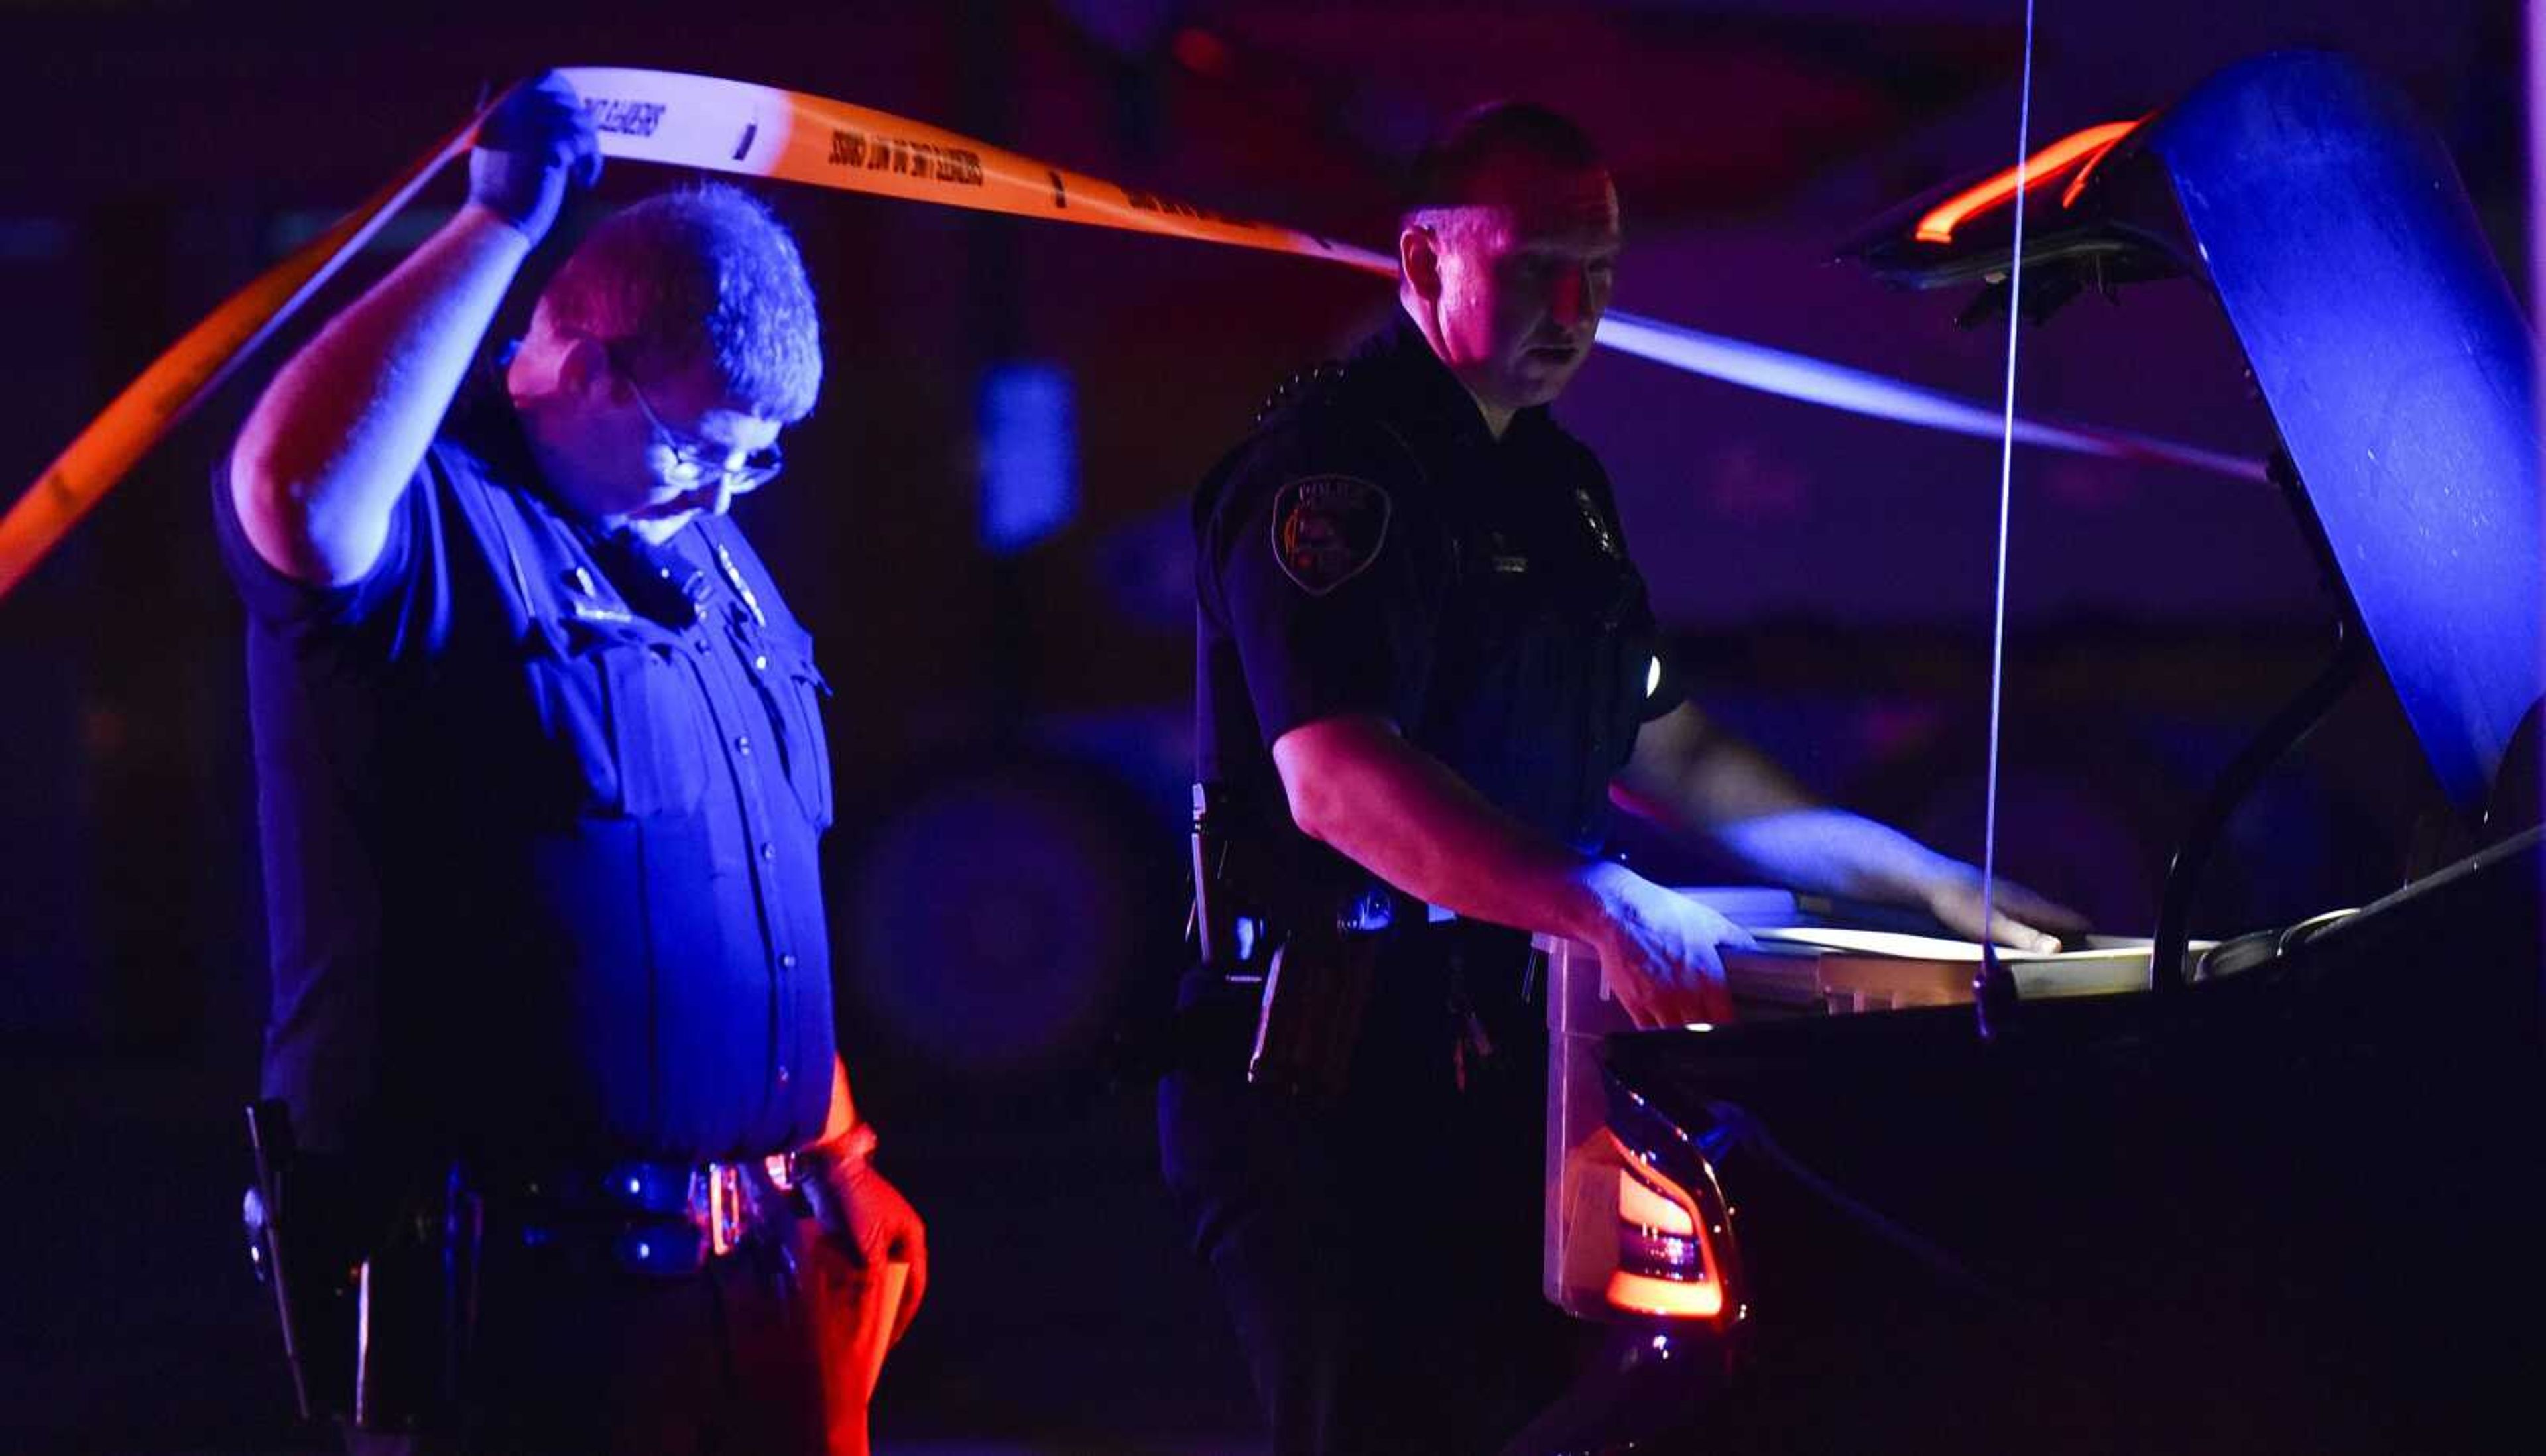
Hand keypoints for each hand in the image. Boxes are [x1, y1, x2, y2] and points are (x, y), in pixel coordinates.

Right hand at [468, 71, 600, 242]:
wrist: (495, 222)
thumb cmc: (501, 192)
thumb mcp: (508, 146)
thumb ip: (533, 122)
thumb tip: (584, 111)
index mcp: (499, 102)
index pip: (543, 77)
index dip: (565, 95)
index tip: (574, 123)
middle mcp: (512, 105)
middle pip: (565, 96)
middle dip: (579, 123)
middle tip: (581, 151)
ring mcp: (529, 123)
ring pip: (579, 120)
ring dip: (587, 148)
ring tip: (580, 172)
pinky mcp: (548, 146)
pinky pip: (585, 143)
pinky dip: (591, 164)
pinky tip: (583, 183)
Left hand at [803, 1153, 929, 1347]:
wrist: (830, 1163)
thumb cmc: (857, 1202)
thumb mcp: (868, 1245)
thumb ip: (872, 1279)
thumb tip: (870, 1310)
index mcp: (912, 1236)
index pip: (915, 1284)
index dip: (904, 1313)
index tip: (891, 1339)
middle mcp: (899, 1234)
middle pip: (895, 1278)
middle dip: (884, 1305)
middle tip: (872, 1334)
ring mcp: (877, 1230)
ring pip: (873, 1271)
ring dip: (864, 1292)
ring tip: (851, 1319)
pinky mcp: (855, 1227)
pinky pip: (855, 1261)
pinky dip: (848, 1278)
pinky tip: (834, 1294)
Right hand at [1582, 863, 1753, 1028]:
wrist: (1620, 913)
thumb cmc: (1661, 913)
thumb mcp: (1708, 920)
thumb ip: (1735, 939)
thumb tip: (1753, 950)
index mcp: (1708, 976)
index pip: (1727, 1020)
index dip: (1730, 1026)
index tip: (1730, 1024)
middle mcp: (1685, 994)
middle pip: (1703, 1032)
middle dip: (1707, 1031)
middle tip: (1707, 1026)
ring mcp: (1659, 1003)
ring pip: (1677, 1036)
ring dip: (1683, 1033)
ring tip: (1684, 1025)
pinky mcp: (1635, 1005)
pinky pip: (1650, 1032)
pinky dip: (1657, 1030)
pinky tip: (1661, 1021)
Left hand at [1916, 860, 2089, 953]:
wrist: (1933, 881)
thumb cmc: (1962, 905)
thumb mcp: (1993, 926)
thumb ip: (2025, 938)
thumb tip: (2059, 948)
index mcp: (2031, 904)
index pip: (2070, 918)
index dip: (2088, 932)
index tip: (2105, 948)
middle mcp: (2027, 897)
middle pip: (2060, 916)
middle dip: (2075, 933)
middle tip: (2090, 952)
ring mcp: (2013, 896)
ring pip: (2044, 914)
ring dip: (2057, 929)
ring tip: (2067, 946)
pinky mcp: (1999, 898)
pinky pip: (2028, 914)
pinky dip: (2038, 925)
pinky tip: (2031, 934)